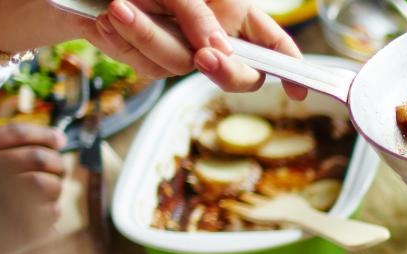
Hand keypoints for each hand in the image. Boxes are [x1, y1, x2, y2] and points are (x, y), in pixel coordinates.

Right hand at [0, 124, 66, 229]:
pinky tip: (50, 211)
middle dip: (56, 163)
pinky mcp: (4, 228)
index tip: (59, 139)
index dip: (44, 135)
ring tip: (54, 190)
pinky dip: (53, 211)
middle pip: (37, 158)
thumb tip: (58, 138)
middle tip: (59, 169)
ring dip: (56, 186)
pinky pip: (44, 214)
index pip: (16, 134)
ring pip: (42, 184)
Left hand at [74, 0, 307, 98]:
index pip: (274, 45)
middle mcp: (213, 37)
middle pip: (239, 74)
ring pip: (178, 67)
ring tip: (119, 9)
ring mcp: (181, 51)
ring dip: (146, 37)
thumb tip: (216, 52)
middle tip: (205, 57)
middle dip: (226, 70)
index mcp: (236, 15)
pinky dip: (120, 41)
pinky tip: (106, 20)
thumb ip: (201, 15)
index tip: (300, 91)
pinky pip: (143, 66)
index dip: (290, 67)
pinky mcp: (146, 59)